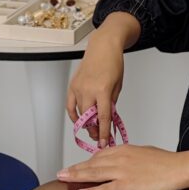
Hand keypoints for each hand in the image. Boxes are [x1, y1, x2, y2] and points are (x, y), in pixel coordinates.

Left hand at [57, 144, 188, 189]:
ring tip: (63, 179)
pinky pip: (105, 188)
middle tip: (61, 172)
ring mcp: (122, 171)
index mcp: (124, 149)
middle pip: (92, 164)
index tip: (78, 167)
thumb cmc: (165, 161)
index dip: (87, 162)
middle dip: (75, 168)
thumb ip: (130, 155)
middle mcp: (120, 158)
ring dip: (76, 177)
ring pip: (94, 174)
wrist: (178, 168)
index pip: (100, 155)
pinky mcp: (127, 184)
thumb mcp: (144, 151)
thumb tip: (123, 157)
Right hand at [66, 12, 135, 146]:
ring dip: (85, 124)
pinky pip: (70, 106)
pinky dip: (74, 116)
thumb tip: (107, 118)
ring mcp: (78, 88)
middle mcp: (88, 90)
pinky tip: (80, 121)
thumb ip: (112, 103)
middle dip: (94, 131)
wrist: (103, 46)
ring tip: (93, 129)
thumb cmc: (113, 63)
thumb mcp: (118, 85)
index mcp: (103, 90)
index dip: (104, 133)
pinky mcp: (72, 86)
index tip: (105, 142)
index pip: (103, 118)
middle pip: (89, 118)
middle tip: (99, 138)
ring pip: (79, 114)